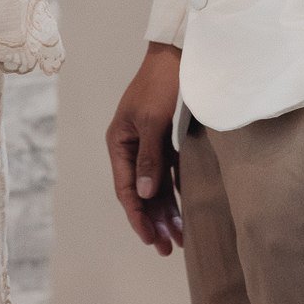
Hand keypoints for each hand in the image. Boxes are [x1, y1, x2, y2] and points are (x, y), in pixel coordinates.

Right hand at [107, 43, 183, 256]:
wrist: (178, 55)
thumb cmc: (161, 84)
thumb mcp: (153, 121)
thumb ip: (149, 158)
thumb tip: (143, 195)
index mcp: (119, 143)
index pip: (126, 189)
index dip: (137, 217)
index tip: (151, 240)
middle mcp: (130, 146)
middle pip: (140, 193)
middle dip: (153, 221)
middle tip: (169, 248)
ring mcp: (147, 143)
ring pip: (154, 186)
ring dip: (166, 211)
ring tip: (179, 237)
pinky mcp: (163, 138)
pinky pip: (167, 173)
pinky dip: (175, 192)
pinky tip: (184, 209)